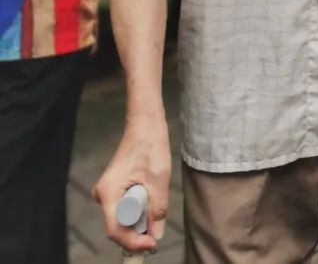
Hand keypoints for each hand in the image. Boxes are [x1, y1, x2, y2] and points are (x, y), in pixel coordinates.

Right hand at [93, 115, 171, 253]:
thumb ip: (157, 209)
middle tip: (157, 234)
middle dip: (137, 233)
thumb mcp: (159, 180)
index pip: (115, 230)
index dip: (133, 241)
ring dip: (139, 221)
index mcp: (108, 193)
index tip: (152, 245)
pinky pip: (125, 209)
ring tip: (155, 212)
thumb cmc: (151, 148)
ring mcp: (107, 193)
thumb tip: (156, 235)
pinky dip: (139, 211)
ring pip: (123, 218)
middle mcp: (103, 196)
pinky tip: (150, 203)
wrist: (145, 127)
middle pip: (118, 226)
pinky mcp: (115, 191)